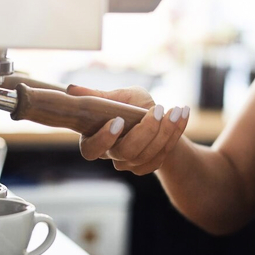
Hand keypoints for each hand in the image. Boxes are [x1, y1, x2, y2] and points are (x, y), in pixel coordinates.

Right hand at [66, 84, 189, 175]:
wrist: (154, 116)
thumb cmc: (128, 104)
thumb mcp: (115, 96)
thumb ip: (97, 95)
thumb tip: (71, 89)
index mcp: (95, 140)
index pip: (91, 150)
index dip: (104, 139)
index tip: (118, 120)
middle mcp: (112, 155)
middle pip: (126, 153)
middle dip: (145, 132)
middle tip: (157, 109)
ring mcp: (131, 163)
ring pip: (149, 155)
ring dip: (166, 131)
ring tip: (176, 109)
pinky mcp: (149, 165)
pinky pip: (164, 154)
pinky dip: (176, 133)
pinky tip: (183, 113)